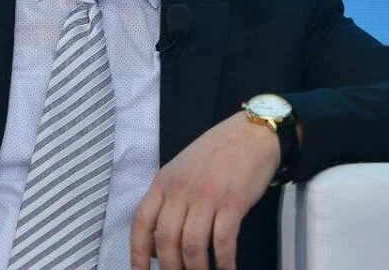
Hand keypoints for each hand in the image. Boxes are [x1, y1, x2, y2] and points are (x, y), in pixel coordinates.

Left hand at [130, 111, 280, 269]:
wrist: (251, 133)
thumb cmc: (217, 153)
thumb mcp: (181, 170)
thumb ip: (167, 201)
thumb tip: (157, 243)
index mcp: (163, 181)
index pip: (141, 222)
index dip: (138, 253)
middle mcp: (181, 189)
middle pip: (165, 239)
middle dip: (170, 267)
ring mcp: (207, 195)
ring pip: (191, 245)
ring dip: (196, 268)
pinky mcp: (233, 202)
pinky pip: (223, 241)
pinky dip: (224, 262)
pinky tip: (226, 269)